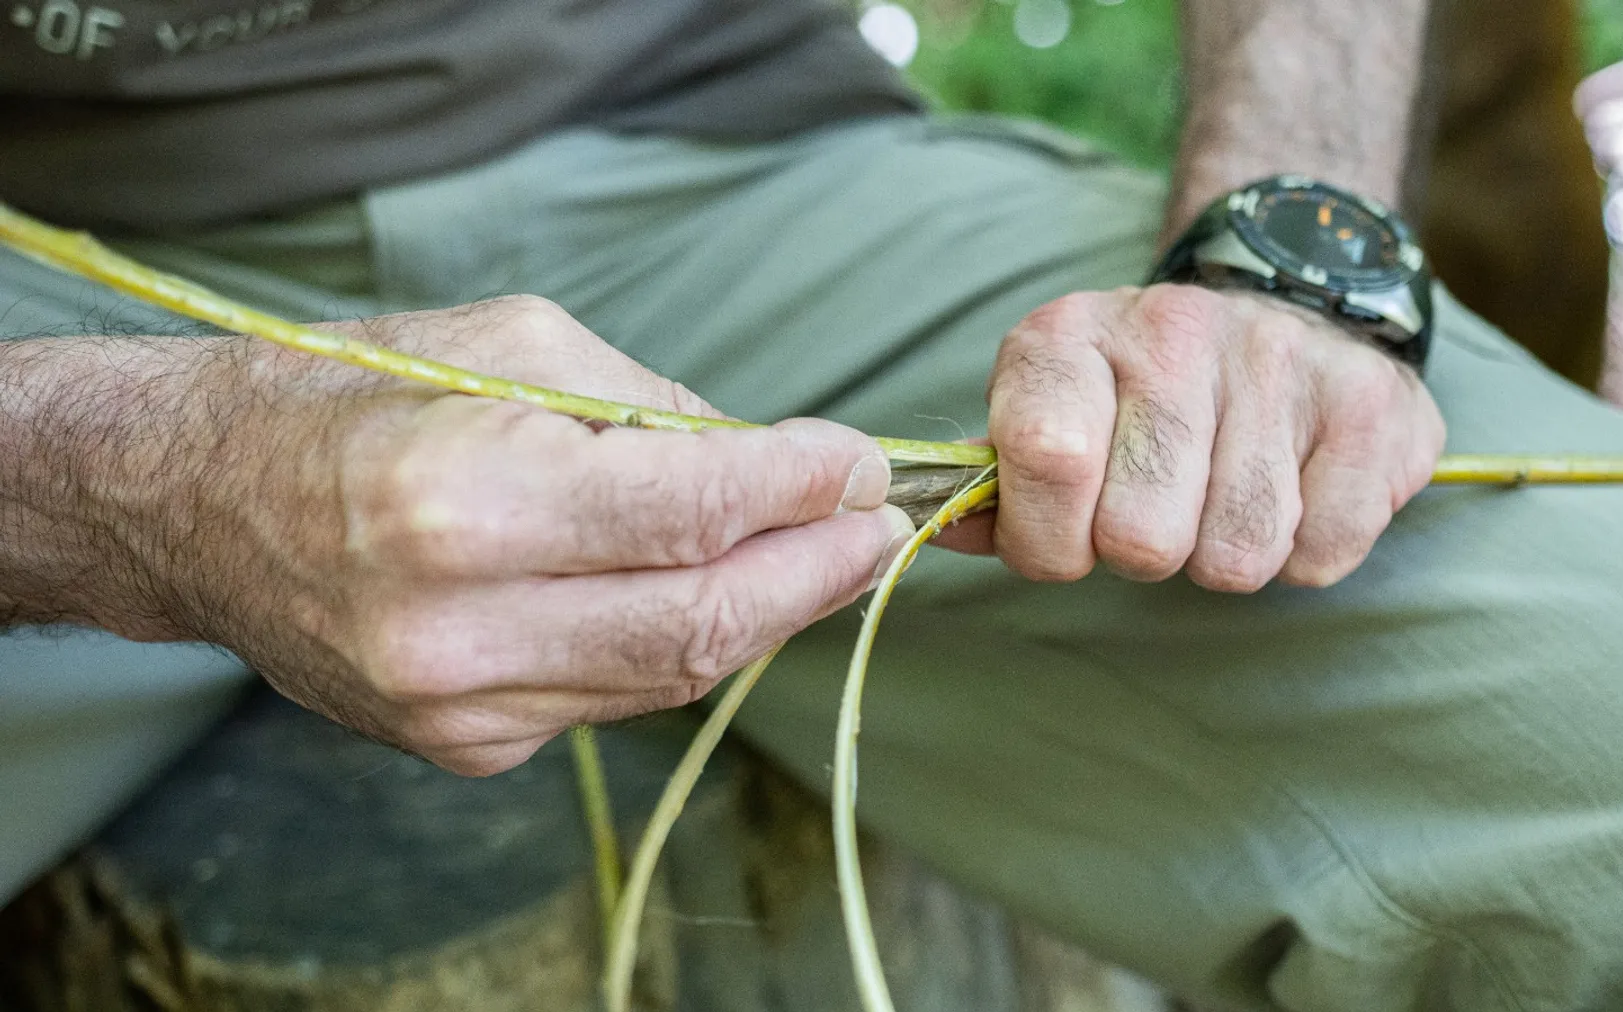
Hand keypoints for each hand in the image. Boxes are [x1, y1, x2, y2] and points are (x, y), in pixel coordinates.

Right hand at [145, 297, 912, 773]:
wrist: (195, 503)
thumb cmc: (351, 395)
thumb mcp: (508, 344)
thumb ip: (652, 408)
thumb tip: (773, 460)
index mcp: (465, 499)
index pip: (692, 509)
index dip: (803, 485)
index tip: (863, 462)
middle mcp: (460, 624)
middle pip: (705, 617)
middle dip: (816, 568)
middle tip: (880, 526)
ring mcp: (459, 704)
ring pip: (674, 672)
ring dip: (768, 611)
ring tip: (823, 554)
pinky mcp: (463, 745)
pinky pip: (617, 697)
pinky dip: (682, 644)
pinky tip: (717, 593)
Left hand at [958, 285, 1443, 589]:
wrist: (1289, 300)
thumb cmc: (1142, 391)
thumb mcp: (1048, 408)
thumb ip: (995, 480)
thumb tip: (931, 530)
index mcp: (1068, 336)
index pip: (1045, 460)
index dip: (1049, 539)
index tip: (1064, 534)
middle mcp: (1172, 332)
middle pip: (1140, 539)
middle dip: (1140, 553)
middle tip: (1155, 512)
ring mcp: (1279, 362)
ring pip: (1235, 556)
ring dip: (1222, 556)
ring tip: (1221, 497)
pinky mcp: (1372, 407)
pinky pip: (1320, 553)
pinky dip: (1302, 550)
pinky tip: (1290, 489)